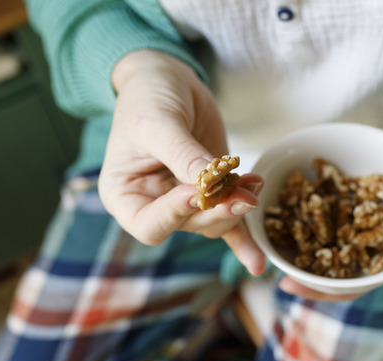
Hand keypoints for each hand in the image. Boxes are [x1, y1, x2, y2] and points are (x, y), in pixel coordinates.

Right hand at [99, 50, 265, 275]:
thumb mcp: (158, 123)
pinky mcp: (210, 193)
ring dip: (237, 209)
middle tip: (243, 197)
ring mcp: (183, 201)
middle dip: (217, 213)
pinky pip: (227, 223)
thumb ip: (183, 155)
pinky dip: (244, 238)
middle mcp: (153, 204)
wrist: (167, 80)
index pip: (149, 225)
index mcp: (124, 195)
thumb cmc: (147, 97)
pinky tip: (258, 259)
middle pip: (187, 226)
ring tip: (254, 185)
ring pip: (213, 222)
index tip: (196, 192)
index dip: (175, 214)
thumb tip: (210, 185)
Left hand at [279, 115, 382, 301]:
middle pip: (326, 263)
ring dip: (295, 234)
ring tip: (266, 234)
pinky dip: (302, 198)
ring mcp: (353, 213)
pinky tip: (279, 195)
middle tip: (270, 266)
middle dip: (300, 268)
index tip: (291, 286)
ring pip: (319, 231)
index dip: (321, 290)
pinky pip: (321, 196)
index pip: (349, 284)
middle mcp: (364, 238)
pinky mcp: (345, 187)